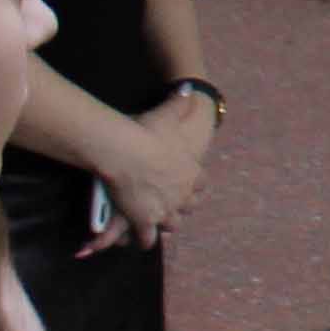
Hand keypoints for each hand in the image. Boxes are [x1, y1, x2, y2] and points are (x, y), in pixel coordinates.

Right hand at [86, 98, 213, 253]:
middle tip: (171, 209)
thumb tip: (189, 89)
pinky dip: (142, 240)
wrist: (128, 151)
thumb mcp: (169, 115)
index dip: (194, 187)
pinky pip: (146, 237)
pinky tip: (137, 242)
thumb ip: (180, 103)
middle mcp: (182, 195)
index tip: (189, 188)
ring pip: (170, 225)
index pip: (201, 185)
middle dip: (180, 209)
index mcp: (192, 173)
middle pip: (187, 208)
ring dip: (164, 225)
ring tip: (156, 225)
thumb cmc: (148, 132)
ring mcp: (164, 210)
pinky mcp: (144, 221)